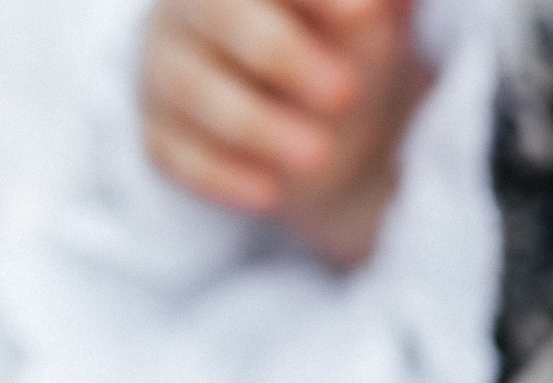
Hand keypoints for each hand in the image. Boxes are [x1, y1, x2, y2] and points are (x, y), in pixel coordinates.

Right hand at [140, 0, 430, 268]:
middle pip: (219, 14)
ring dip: (253, 124)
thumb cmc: (347, 42)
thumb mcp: (378, 14)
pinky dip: (219, 175)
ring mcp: (169, 67)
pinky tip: (268, 194)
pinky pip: (173, 152)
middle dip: (280, 53)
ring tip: (318, 156)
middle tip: (345, 94)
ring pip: (190, 86)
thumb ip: (384, 3)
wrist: (325, 113)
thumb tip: (390, 1)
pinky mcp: (162, 131)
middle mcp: (195, 6)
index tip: (366, 15)